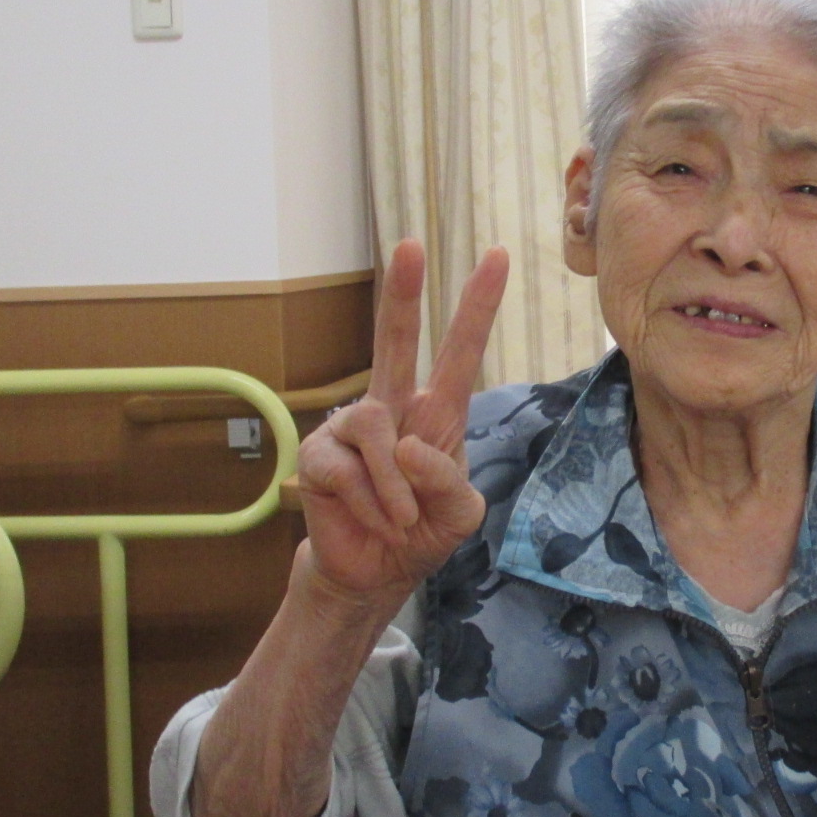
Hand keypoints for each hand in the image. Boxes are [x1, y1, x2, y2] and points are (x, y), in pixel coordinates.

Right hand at [295, 238, 509, 602]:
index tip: (498, 255)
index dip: (477, 306)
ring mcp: (350, 426)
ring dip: (395, 487)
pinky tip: (373, 519)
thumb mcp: (460, 514)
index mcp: (435, 412)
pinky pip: (347, 469)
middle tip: (411, 244)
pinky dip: (370, 503)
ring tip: (401, 518)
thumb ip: (449, 483)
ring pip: (375, 428)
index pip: (459, 352)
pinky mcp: (318, 454)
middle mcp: (392, 407)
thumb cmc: (421, 531)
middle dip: (402, 292)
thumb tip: (407, 448)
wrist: (374, 572)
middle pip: (394, 340)